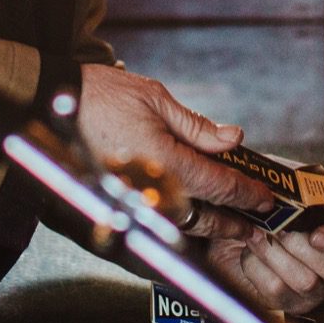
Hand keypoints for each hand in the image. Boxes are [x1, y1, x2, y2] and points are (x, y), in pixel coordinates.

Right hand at [74, 63, 274, 217]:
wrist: (57, 105)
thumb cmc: (103, 97)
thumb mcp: (157, 99)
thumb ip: (197, 126)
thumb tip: (233, 138)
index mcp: (167, 162)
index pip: (220, 185)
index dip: (248, 193)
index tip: (266, 198)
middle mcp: (153, 190)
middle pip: (206, 216)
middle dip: (234, 221)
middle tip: (256, 223)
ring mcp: (136, 200)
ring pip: (183, 223)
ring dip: (210, 225)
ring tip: (231, 224)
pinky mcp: (122, 202)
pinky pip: (159, 218)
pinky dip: (183, 221)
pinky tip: (194, 216)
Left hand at [183, 201, 323, 314]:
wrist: (249, 227)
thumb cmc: (284, 209)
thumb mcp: (304, 194)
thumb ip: (321, 193)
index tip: (316, 232)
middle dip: (301, 245)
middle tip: (278, 226)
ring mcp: (317, 291)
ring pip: (305, 281)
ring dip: (276, 253)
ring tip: (258, 231)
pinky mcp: (289, 302)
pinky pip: (275, 289)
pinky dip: (257, 265)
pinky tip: (252, 247)